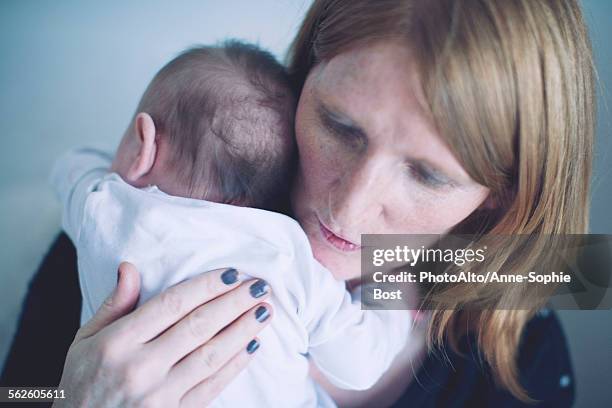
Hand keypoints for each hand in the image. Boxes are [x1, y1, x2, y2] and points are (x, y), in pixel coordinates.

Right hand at [54, 262, 272, 406]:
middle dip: (234, 303)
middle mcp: (140, 367)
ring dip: (243, 330)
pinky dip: (235, 366)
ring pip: (211, 355)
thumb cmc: (81, 383)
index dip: (207, 286)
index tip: (233, 273)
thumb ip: (114, 305)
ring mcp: (159, 395)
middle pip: (198, 326)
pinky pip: (212, 387)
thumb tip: (130, 267)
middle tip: (260, 286)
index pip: (172, 304)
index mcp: (118, 342)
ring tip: (264, 311)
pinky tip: (252, 346)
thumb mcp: (85, 340)